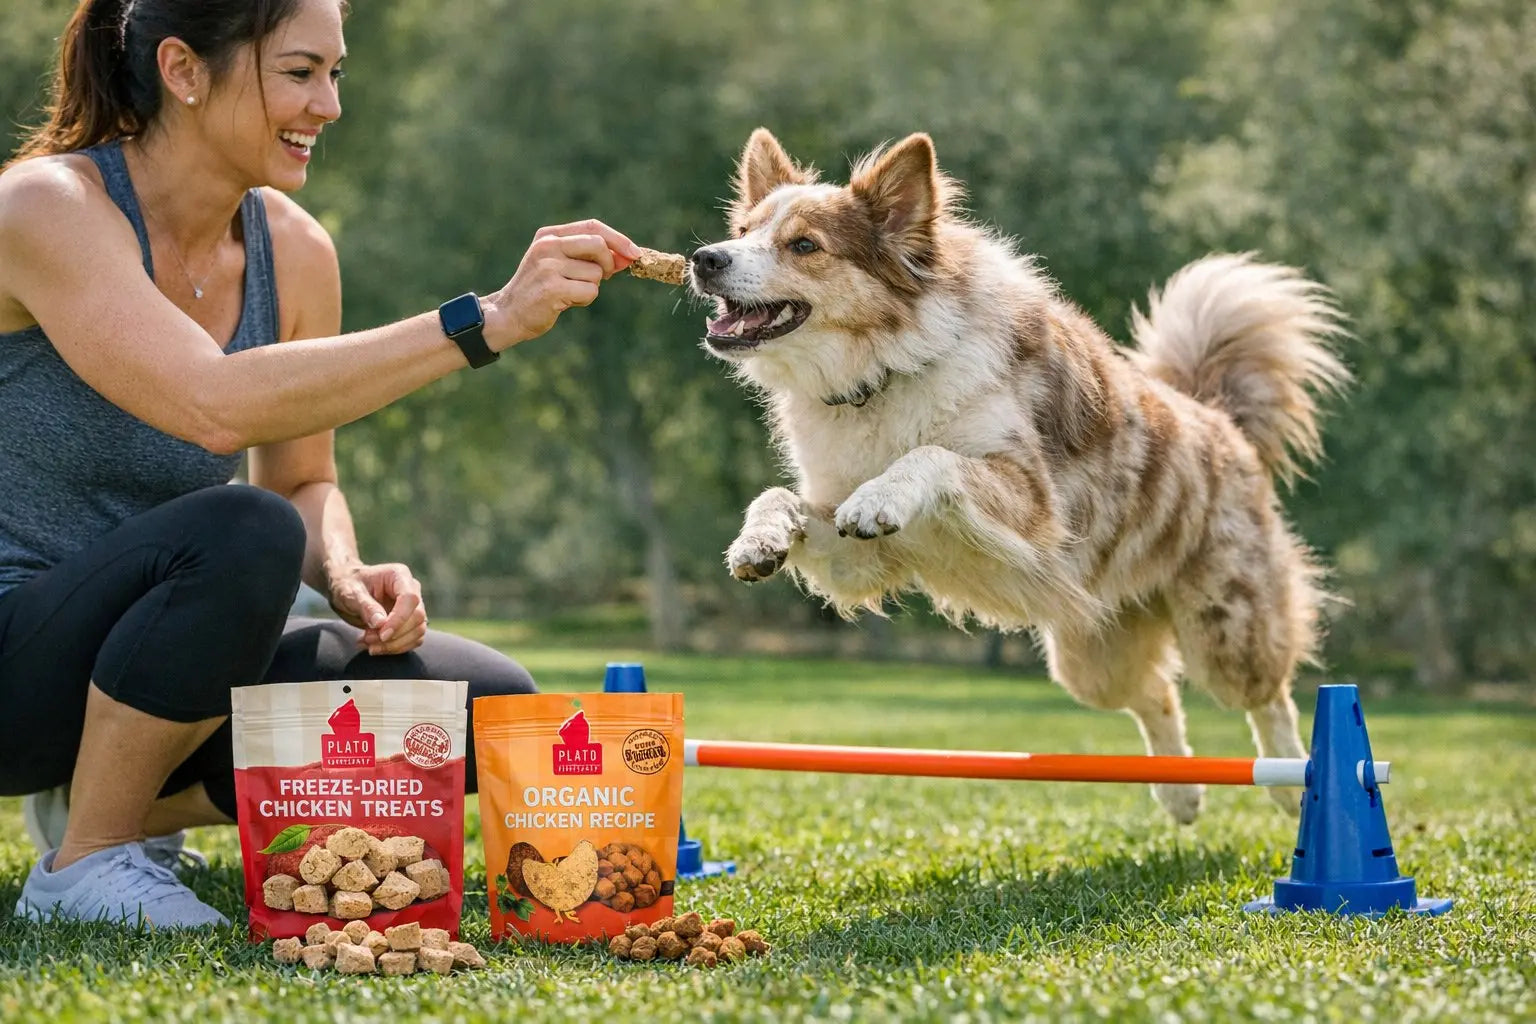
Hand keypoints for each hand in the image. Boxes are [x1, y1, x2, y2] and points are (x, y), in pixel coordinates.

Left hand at [327, 562, 428, 655]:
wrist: (347, 590)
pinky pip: (413, 639)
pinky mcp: (410, 622)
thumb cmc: (347, 586)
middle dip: (394, 635)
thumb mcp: (350, 594)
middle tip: (368, 639)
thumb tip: (381, 623)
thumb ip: (366, 607)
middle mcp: (411, 590)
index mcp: (399, 576)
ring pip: (418, 631)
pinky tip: (374, 646)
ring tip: (368, 644)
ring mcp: (413, 606)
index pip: (410, 599)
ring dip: (394, 644)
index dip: (399, 619)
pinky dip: (395, 648)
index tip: (382, 635)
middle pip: (417, 617)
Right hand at [484, 219, 639, 351]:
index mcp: (549, 235)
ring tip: (569, 292)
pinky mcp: (552, 288)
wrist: (508, 313)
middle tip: (602, 277)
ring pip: (596, 273)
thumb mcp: (560, 264)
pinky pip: (590, 291)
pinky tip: (566, 302)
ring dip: (591, 287)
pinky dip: (585, 299)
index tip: (635, 253)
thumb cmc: (540, 289)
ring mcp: (548, 266)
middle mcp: (548, 246)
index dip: (618, 239)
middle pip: (598, 245)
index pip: (592, 226)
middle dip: (608, 264)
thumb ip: (589, 257)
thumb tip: (628, 257)